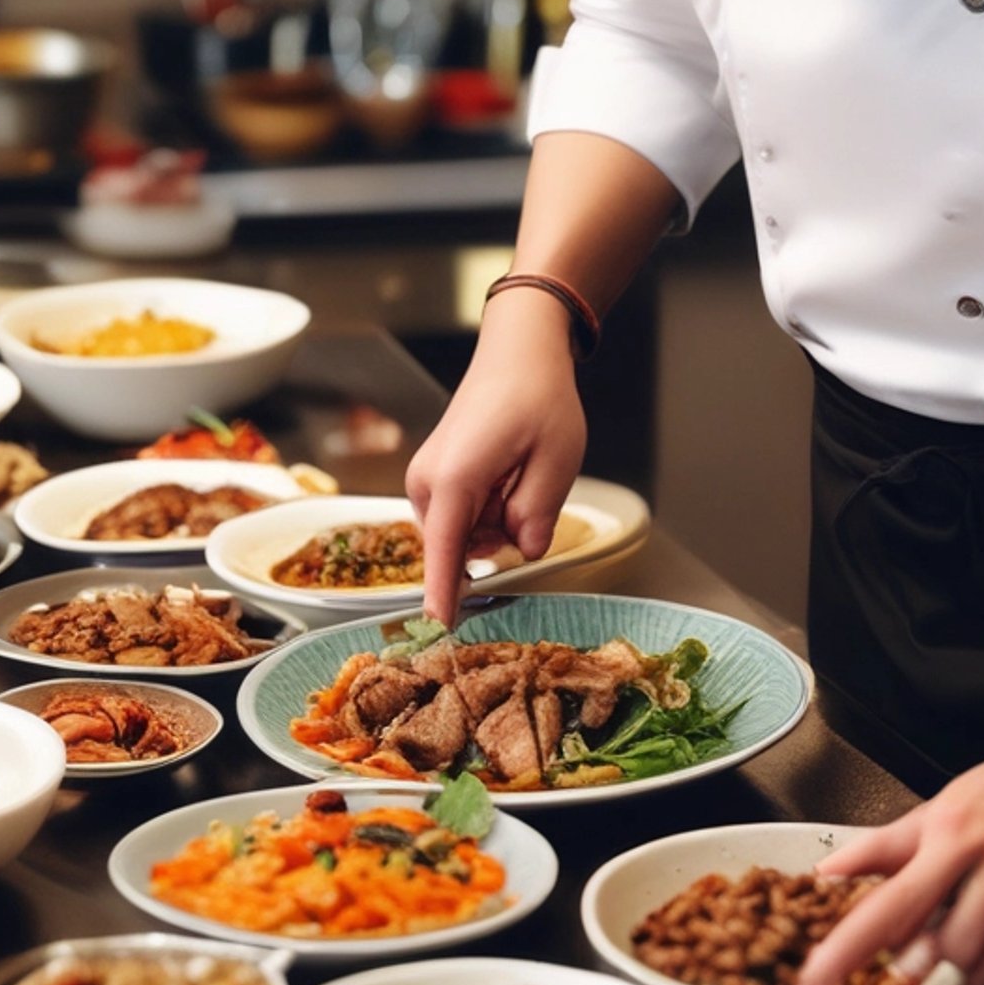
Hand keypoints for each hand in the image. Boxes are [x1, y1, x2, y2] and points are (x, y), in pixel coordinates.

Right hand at [406, 291, 585, 623]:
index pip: (447, 555)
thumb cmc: (537, 399)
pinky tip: (506, 472)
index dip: (445, 596)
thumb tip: (523, 553)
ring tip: (517, 470)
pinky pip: (464, 518)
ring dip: (498, 520)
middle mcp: (428, 483)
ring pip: (466, 536)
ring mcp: (427, 480)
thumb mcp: (556, 461)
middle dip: (500, 535)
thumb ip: (537, 516)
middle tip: (527, 483)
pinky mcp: (434, 479)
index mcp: (455, 480)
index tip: (439, 630)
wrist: (517, 354)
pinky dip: (490, 507)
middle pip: (463, 548)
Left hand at [795, 729, 983, 984]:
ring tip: (973, 930)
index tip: (816, 981)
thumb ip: (884, 846)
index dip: (848, 948)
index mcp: (950, 832)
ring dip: (969, 966)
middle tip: (930, 939)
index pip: (889, 902)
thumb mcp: (942, 805)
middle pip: (944, 945)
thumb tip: (827, 871)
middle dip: (929, 957)